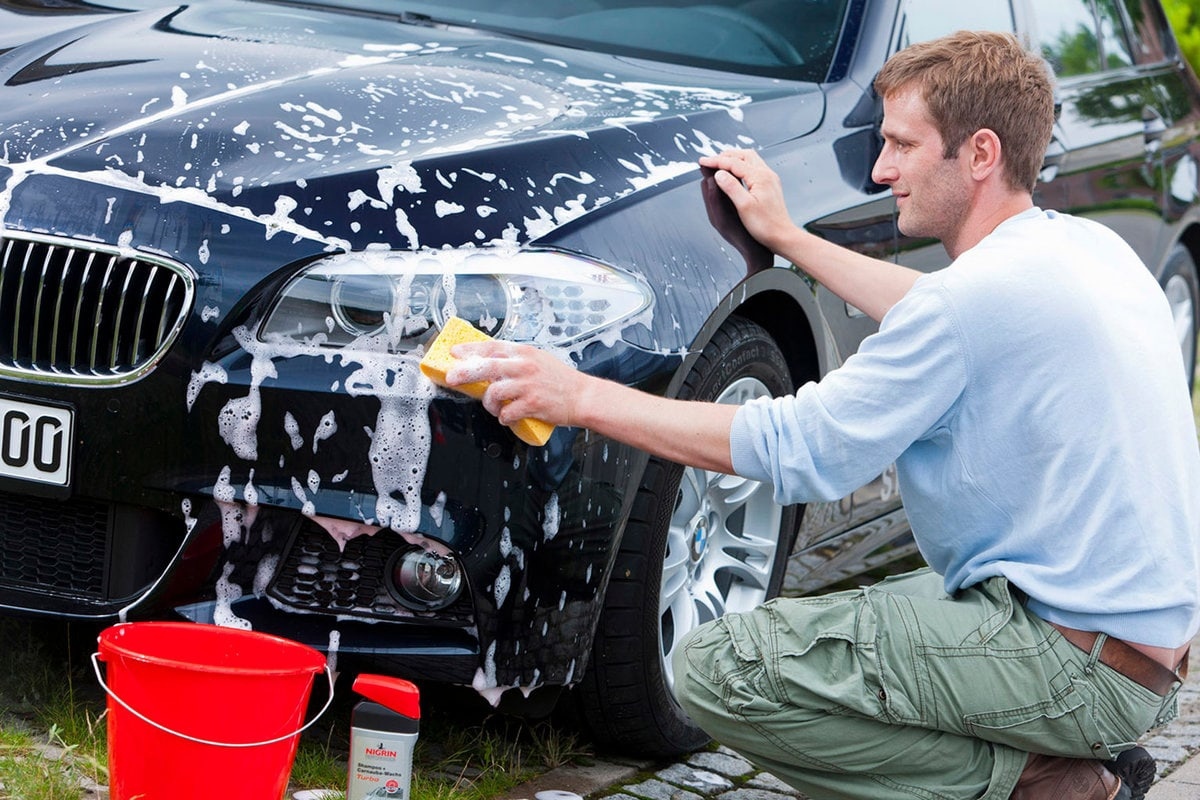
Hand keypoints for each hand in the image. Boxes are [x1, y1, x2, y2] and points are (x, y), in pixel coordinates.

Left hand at [444, 340, 581, 427]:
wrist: (582, 396)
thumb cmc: (560, 380)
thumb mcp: (537, 359)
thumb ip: (515, 360)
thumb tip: (489, 364)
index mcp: (524, 352)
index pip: (490, 347)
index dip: (469, 350)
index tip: (455, 353)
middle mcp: (524, 366)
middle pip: (485, 367)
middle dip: (464, 372)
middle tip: (452, 379)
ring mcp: (527, 385)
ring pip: (493, 392)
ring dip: (489, 403)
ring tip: (494, 407)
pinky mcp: (532, 404)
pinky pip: (507, 412)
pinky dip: (503, 417)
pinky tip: (507, 417)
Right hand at [697, 148, 794, 251]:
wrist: (782, 236)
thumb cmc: (765, 225)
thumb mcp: (744, 206)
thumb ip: (731, 187)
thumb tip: (719, 174)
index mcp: (760, 177)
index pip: (733, 163)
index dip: (715, 161)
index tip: (702, 162)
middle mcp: (767, 174)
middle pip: (743, 155)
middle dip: (725, 156)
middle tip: (711, 162)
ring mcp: (770, 179)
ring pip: (750, 160)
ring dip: (734, 159)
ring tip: (720, 165)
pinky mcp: (770, 185)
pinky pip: (754, 168)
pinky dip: (742, 166)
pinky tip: (736, 174)